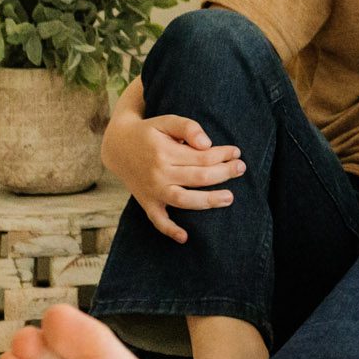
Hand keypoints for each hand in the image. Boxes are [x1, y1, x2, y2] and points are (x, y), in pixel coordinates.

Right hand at [102, 112, 243, 244]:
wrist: (117, 146)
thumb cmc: (149, 132)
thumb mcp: (167, 121)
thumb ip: (188, 127)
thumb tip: (207, 143)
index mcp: (164, 153)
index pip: (202, 157)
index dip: (223, 154)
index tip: (236, 152)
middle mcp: (158, 174)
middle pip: (198, 178)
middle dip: (224, 174)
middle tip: (241, 169)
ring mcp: (152, 191)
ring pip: (183, 200)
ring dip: (207, 201)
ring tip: (229, 198)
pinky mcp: (147, 202)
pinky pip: (157, 220)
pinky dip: (169, 230)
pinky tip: (185, 237)